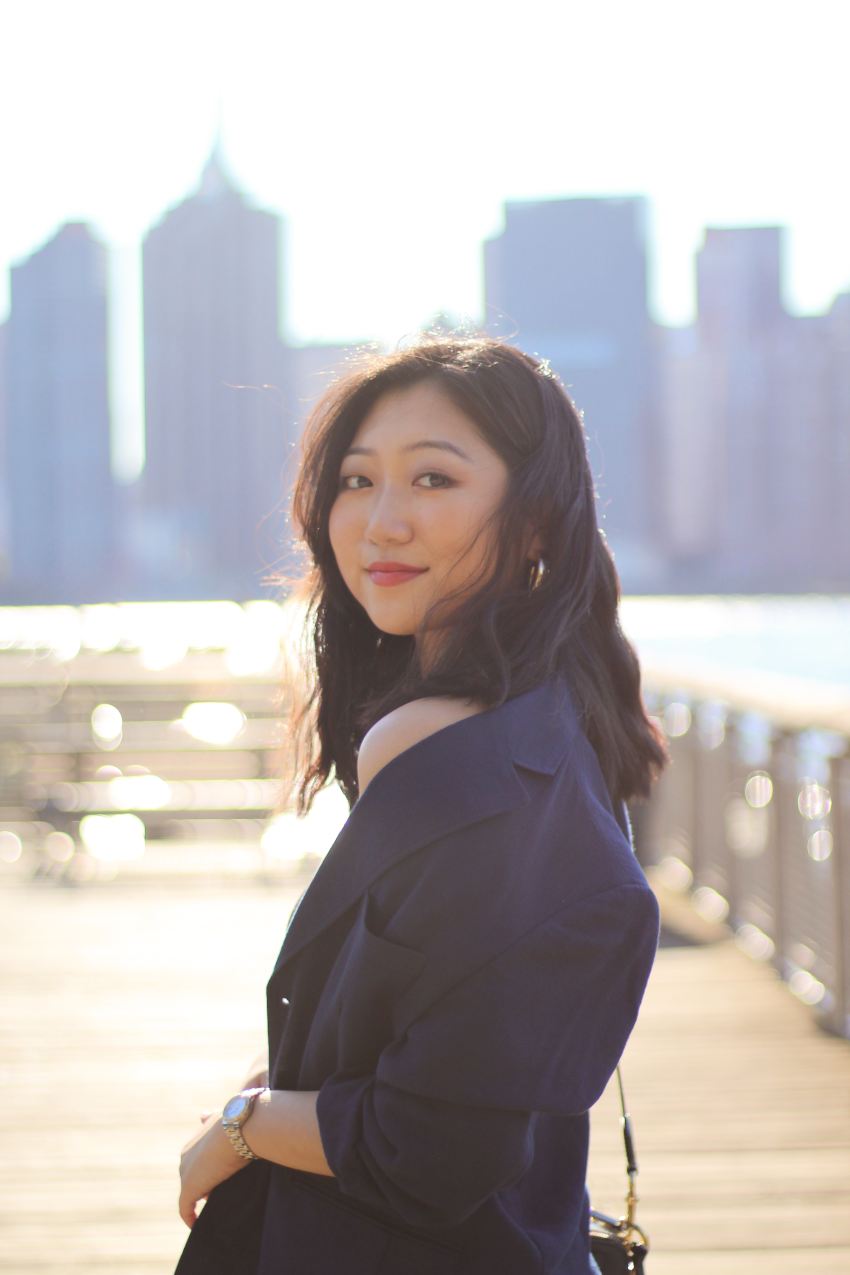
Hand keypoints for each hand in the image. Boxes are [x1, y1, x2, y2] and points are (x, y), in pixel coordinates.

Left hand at [178, 1111, 247, 1228]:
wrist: (241, 1127)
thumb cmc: (241, 1121)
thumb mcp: (225, 1116)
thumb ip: (212, 1117)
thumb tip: (202, 1113)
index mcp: (194, 1140)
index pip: (198, 1160)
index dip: (208, 1170)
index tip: (219, 1178)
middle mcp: (185, 1155)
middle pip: (193, 1176)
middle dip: (204, 1186)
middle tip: (222, 1194)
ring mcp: (185, 1172)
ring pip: (190, 1192)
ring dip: (200, 1199)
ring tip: (217, 1206)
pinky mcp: (188, 1188)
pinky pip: (185, 1208)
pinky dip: (190, 1217)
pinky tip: (197, 1223)